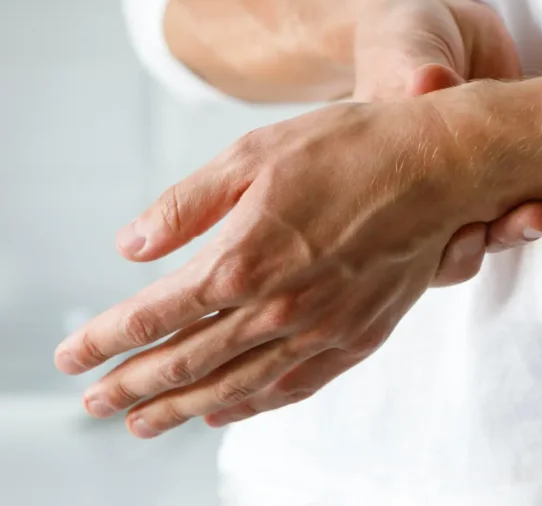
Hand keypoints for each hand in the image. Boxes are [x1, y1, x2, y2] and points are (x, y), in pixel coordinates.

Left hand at [55, 97, 508, 435]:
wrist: (440, 165)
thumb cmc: (349, 148)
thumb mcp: (253, 153)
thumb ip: (187, 205)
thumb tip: (131, 247)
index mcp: (243, 258)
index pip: (154, 315)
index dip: (105, 339)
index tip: (71, 356)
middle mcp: (278, 307)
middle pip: (187, 362)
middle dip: (131, 386)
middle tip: (94, 405)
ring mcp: (321, 328)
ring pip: (235, 385)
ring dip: (180, 409)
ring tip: (143, 424)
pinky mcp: (358, 335)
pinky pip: (294, 385)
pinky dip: (253, 405)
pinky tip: (227, 412)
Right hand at [350, 0, 541, 284]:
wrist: (440, 21)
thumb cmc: (403, 35)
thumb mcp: (404, 50)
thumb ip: (413, 71)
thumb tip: (425, 81)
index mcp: (404, 178)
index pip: (424, 235)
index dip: (450, 247)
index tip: (475, 234)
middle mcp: (446, 190)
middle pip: (479, 234)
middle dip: (512, 231)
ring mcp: (487, 175)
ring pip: (516, 215)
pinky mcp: (521, 155)